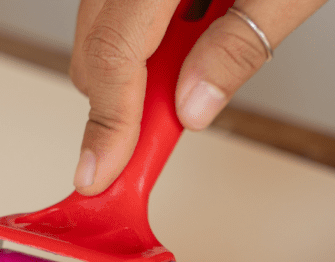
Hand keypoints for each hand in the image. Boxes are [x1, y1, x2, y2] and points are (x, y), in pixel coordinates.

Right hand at [69, 0, 325, 194]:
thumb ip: (240, 47)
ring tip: (187, 83)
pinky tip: (186, 42)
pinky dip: (145, 38)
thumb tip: (191, 107)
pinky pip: (123, 3)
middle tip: (151, 145)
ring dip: (135, 71)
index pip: (114, 53)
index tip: (100, 172)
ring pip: (102, 24)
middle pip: (93, 42)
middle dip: (118, 103)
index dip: (107, 123)